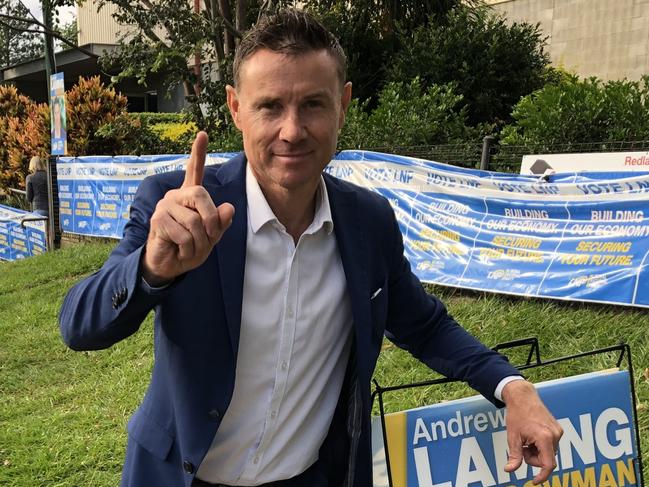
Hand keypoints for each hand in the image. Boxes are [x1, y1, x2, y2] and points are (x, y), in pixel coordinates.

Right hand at [141, 132, 234, 285]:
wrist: (169, 265)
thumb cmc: (190, 247)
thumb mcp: (211, 236)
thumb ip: (220, 222)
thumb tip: (228, 208)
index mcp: (190, 197)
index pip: (194, 170)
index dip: (198, 153)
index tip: (203, 134)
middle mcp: (176, 196)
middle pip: (201, 195)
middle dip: (211, 221)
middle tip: (210, 237)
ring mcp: (165, 206)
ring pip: (194, 221)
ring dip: (200, 242)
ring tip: (191, 248)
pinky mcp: (158, 220)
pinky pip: (184, 234)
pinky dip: (189, 249)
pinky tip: (181, 251)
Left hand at [502, 380, 562, 483]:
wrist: (523, 396)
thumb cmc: (517, 414)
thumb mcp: (513, 436)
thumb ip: (514, 455)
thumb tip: (509, 470)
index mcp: (544, 437)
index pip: (548, 465)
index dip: (542, 476)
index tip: (534, 481)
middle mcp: (555, 435)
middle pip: (546, 459)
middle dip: (533, 458)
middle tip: (522, 447)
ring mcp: (558, 431)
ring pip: (549, 453)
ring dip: (537, 451)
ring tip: (526, 439)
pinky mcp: (558, 429)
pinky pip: (551, 445)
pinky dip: (541, 445)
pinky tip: (532, 435)